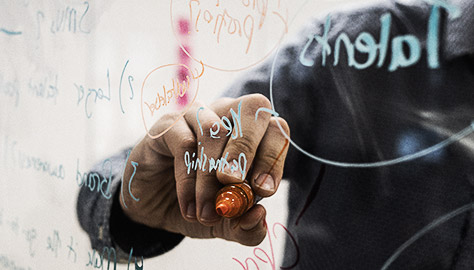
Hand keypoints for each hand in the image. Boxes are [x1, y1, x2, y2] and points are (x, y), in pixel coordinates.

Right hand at [120, 94, 289, 245]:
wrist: (154, 207)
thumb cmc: (199, 204)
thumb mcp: (227, 224)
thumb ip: (247, 227)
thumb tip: (259, 216)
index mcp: (253, 134)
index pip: (276, 129)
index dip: (273, 157)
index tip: (263, 192)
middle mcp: (228, 116)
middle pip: (252, 109)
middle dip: (247, 151)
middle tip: (234, 185)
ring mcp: (198, 115)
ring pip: (215, 131)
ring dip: (211, 176)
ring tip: (207, 213)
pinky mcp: (169, 125)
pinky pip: (184, 143)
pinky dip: (189, 180)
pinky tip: (188, 207)